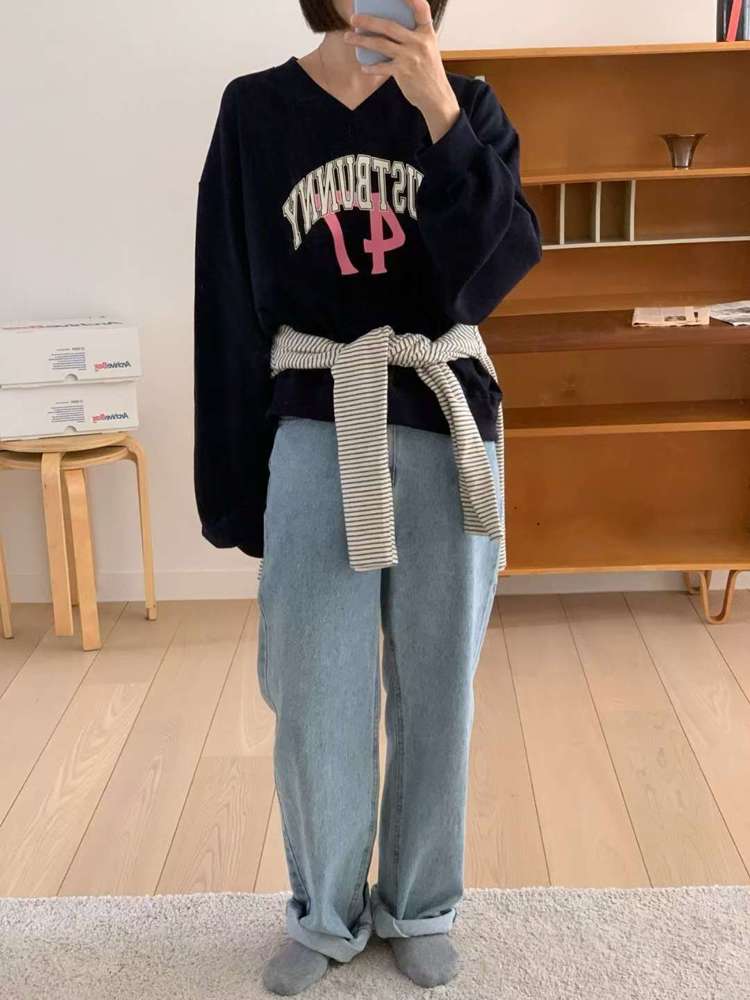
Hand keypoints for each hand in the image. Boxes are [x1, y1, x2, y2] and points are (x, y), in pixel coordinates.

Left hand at [343, 0, 459, 142]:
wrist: (436, 96)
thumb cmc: (428, 70)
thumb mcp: (427, 48)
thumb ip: (413, 36)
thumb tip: (383, 28)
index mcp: (427, 33)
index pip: (421, 9)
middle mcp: (419, 42)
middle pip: (390, 26)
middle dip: (369, 20)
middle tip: (353, 18)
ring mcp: (411, 57)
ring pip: (381, 44)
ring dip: (362, 40)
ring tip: (348, 37)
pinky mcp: (403, 72)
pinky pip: (381, 67)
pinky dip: (371, 67)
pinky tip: (364, 66)